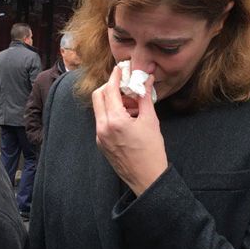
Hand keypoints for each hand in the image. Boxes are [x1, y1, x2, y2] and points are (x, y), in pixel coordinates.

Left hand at [92, 65, 167, 195]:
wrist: (147, 179)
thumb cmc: (152, 151)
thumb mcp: (151, 121)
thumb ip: (145, 97)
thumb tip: (145, 79)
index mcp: (115, 121)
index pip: (109, 90)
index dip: (115, 77)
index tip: (121, 69)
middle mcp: (102, 128)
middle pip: (98, 96)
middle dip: (110, 88)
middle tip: (126, 87)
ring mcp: (100, 137)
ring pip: (100, 109)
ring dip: (112, 101)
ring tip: (133, 105)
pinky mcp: (101, 144)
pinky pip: (102, 121)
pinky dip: (112, 114)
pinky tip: (129, 118)